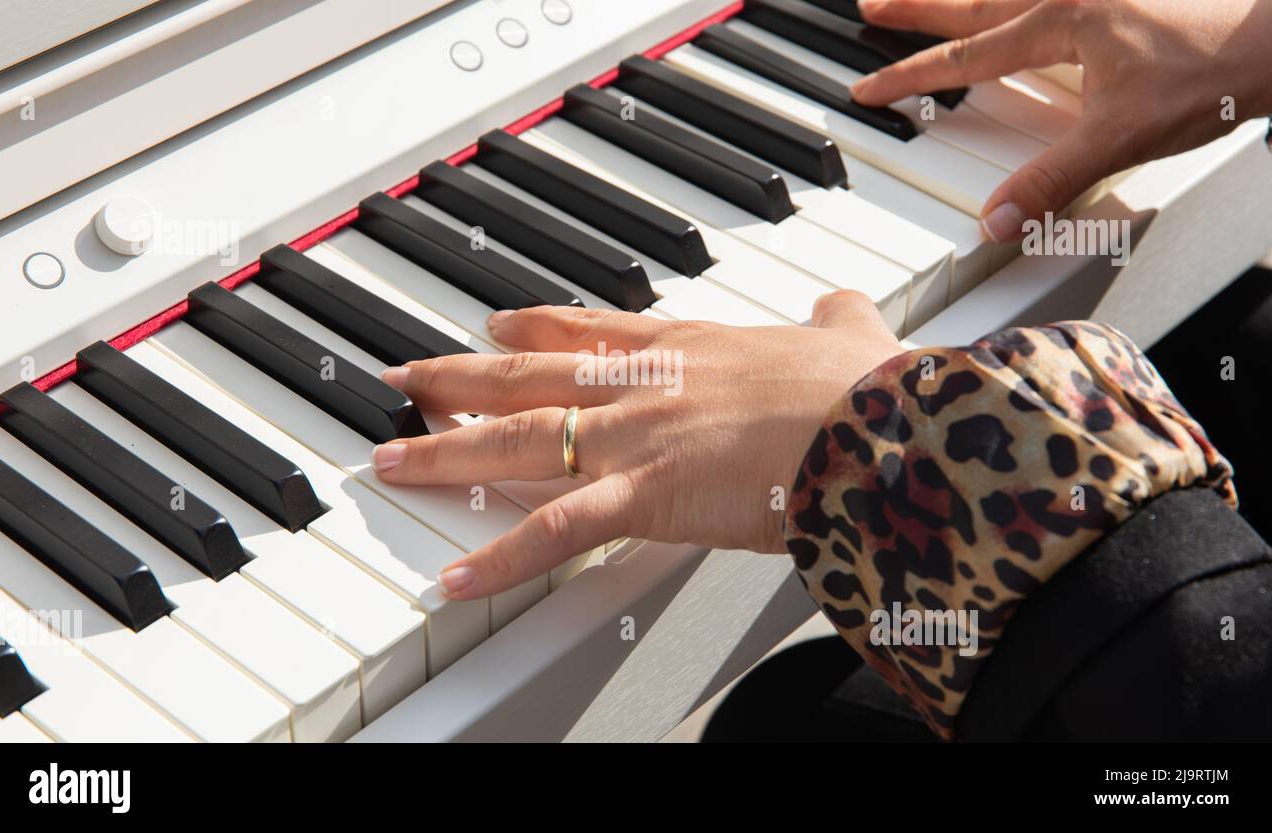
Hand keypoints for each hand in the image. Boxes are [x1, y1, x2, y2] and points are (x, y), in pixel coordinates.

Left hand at [372, 291, 903, 599]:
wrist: (880, 423)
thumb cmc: (868, 389)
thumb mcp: (850, 336)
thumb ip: (837, 321)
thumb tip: (842, 307)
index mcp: (691, 347)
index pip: (591, 330)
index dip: (535, 327)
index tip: (496, 324)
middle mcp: (647, 382)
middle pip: (529, 376)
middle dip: (457, 378)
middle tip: (404, 380)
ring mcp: (638, 435)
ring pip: (518, 439)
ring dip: (446, 450)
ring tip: (391, 461)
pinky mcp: (646, 494)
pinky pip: (555, 531)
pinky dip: (501, 559)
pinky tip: (455, 579)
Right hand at [851, 0, 1271, 240]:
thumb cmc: (1214, 73)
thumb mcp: (1122, 136)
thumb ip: (1053, 181)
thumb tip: (997, 220)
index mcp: (1059, 22)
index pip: (965, 56)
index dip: (911, 76)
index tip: (869, 86)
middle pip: (973, 1)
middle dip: (916, 6)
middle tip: (871, 3)